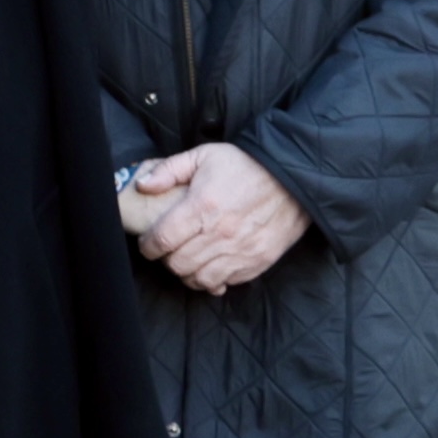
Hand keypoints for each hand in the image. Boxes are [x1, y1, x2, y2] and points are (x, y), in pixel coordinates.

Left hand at [122, 139, 309, 293]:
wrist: (295, 177)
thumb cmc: (246, 165)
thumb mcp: (204, 155)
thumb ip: (168, 170)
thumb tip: (143, 185)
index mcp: (202, 206)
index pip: (162, 240)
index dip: (147, 246)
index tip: (147, 244)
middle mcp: (221, 233)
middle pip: (178, 264)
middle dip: (166, 260)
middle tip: (168, 251)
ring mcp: (241, 250)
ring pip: (200, 279)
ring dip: (188, 273)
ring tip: (187, 260)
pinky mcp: (259, 261)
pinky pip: (227, 281)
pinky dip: (214, 279)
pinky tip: (210, 265)